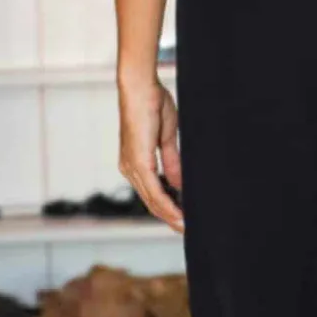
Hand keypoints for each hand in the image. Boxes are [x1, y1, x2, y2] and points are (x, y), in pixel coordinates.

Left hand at [118, 73, 183, 232]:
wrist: (141, 88)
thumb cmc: (152, 104)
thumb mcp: (165, 138)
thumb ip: (171, 162)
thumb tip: (178, 183)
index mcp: (135, 162)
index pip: (152, 192)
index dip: (167, 207)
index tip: (183, 217)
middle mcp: (130, 167)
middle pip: (150, 201)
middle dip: (169, 217)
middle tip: (186, 229)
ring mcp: (132, 166)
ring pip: (151, 200)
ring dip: (169, 215)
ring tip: (185, 226)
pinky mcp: (138, 162)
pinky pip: (153, 190)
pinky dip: (166, 204)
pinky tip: (178, 214)